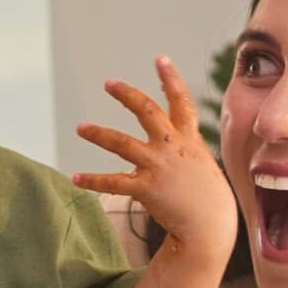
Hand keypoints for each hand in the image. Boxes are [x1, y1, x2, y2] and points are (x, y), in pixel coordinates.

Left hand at [73, 56, 236, 263]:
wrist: (211, 229)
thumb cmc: (209, 200)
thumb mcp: (203, 165)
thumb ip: (186, 148)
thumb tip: (174, 137)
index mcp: (189, 140)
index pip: (181, 102)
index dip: (171, 79)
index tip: (161, 59)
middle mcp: (173, 147)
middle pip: (148, 111)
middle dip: (127, 94)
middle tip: (109, 83)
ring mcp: (158, 166)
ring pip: (121, 142)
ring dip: (98, 133)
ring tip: (80, 127)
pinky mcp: (146, 188)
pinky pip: (113, 181)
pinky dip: (93, 180)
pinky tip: (76, 178)